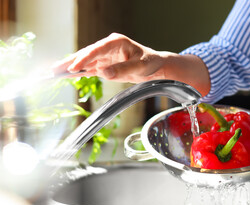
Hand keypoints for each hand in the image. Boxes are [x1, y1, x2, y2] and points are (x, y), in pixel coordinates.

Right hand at [52, 33, 210, 95]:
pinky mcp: (104, 64)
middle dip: (70, 61)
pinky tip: (66, 75)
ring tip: (53, 72)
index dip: (84, 58)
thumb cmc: (149, 62)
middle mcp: (108, 47)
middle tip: (54, 70)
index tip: (74, 68)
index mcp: (116, 42)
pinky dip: (78, 72)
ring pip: (84, 61)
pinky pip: (89, 68)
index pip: (96, 49)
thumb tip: (103, 73)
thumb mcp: (140, 67)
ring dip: (70, 67)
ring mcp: (104, 55)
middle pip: (86, 53)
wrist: (155, 66)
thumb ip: (122, 69)